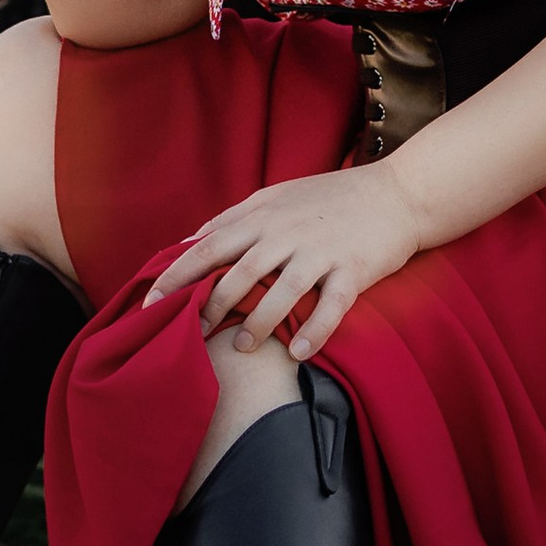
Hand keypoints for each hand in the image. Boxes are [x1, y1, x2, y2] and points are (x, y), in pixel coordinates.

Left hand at [141, 162, 421, 361]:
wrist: (397, 193)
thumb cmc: (331, 198)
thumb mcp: (276, 196)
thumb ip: (233, 218)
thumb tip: (189, 240)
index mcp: (264, 216)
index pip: (208, 247)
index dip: (176, 276)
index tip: (149, 303)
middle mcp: (287, 233)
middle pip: (238, 273)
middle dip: (211, 306)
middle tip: (193, 335)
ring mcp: (321, 251)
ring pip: (280, 292)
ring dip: (258, 324)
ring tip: (241, 348)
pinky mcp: (354, 269)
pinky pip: (331, 305)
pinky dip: (315, 330)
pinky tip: (301, 353)